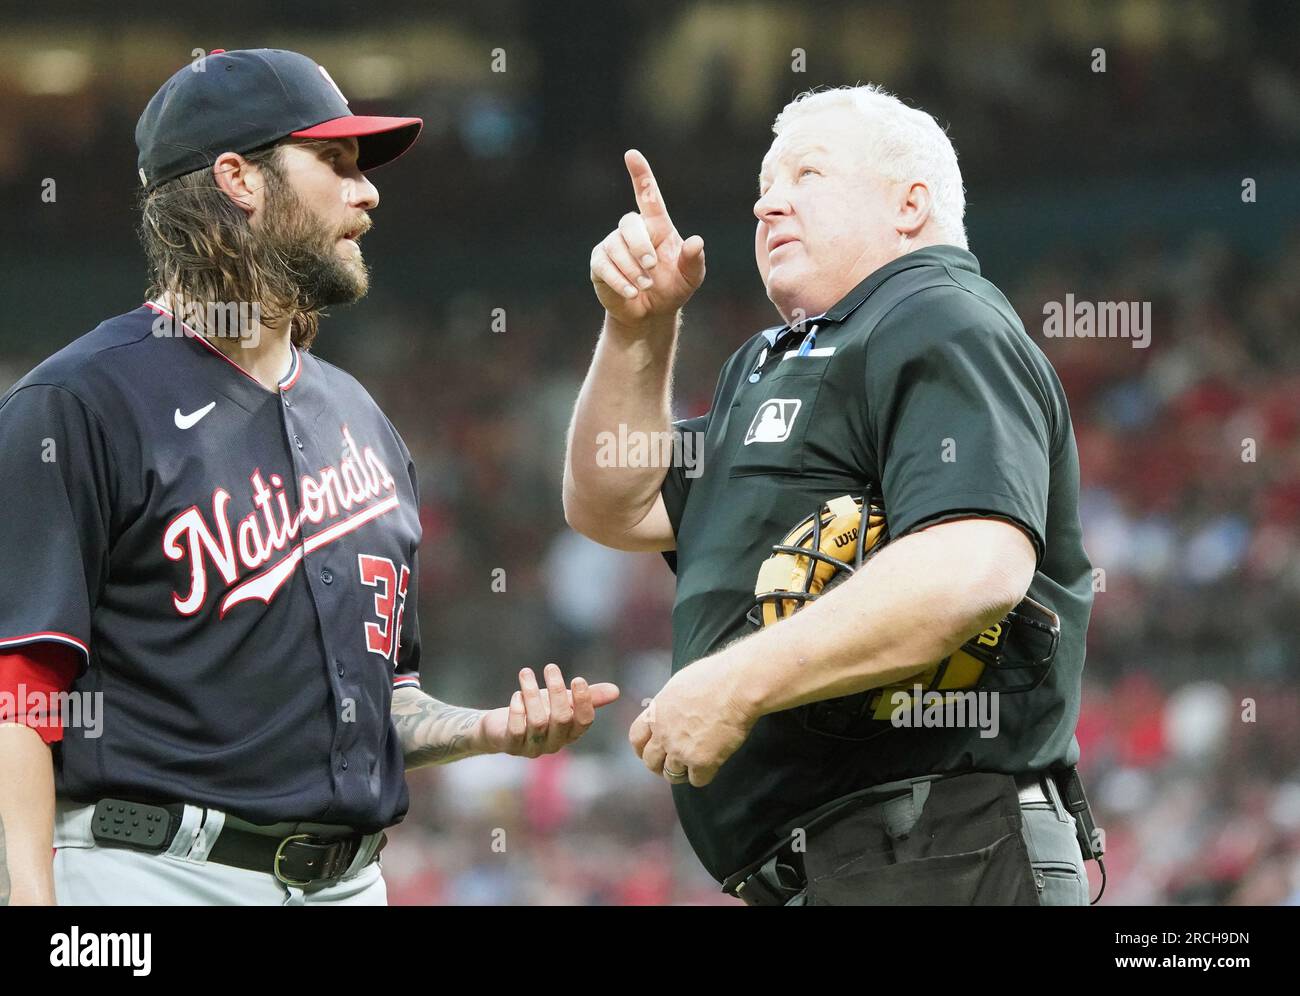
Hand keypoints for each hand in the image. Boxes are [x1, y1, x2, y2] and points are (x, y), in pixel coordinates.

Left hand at [479, 663, 619, 757]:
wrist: (501, 726)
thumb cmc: (538, 711)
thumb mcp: (562, 701)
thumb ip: (588, 697)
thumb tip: (616, 691)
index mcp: (571, 732)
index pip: (584, 721)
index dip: (584, 701)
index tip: (578, 679)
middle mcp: (555, 743)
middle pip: (562, 718)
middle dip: (557, 691)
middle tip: (550, 667)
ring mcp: (533, 747)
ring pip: (538, 721)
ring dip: (532, 693)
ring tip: (526, 673)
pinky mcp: (512, 745)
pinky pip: (516, 729)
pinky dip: (517, 709)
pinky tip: (516, 694)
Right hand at [589, 149, 705, 326]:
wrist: (650, 314)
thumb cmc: (673, 288)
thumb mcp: (691, 277)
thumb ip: (694, 260)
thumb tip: (697, 241)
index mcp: (657, 226)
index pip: (648, 194)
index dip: (640, 174)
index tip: (632, 154)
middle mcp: (633, 230)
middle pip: (630, 223)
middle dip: (640, 246)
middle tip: (652, 268)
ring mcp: (613, 245)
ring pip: (615, 246)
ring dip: (632, 268)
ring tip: (644, 285)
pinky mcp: (599, 263)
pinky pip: (604, 265)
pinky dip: (619, 279)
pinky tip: (631, 292)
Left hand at [629, 650, 754, 786]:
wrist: (737, 685)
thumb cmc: (715, 676)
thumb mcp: (679, 685)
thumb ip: (670, 704)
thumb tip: (672, 711)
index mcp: (656, 712)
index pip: (636, 739)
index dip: (643, 749)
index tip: (651, 752)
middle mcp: (663, 733)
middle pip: (651, 761)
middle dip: (660, 765)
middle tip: (673, 765)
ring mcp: (680, 750)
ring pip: (672, 775)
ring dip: (682, 772)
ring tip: (694, 765)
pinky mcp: (702, 762)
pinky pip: (697, 780)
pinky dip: (704, 775)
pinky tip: (713, 763)